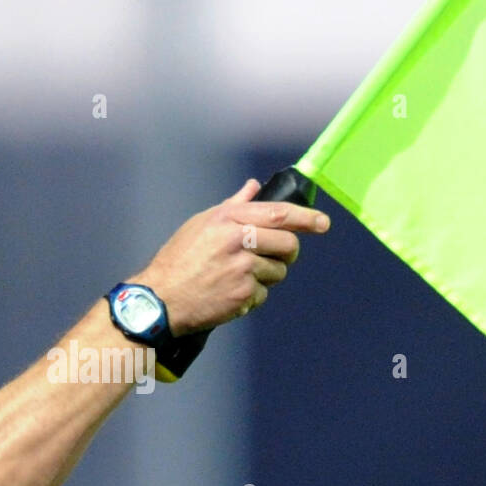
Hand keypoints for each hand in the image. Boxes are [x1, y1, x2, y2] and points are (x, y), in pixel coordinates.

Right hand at [133, 178, 329, 335]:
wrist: (161, 298)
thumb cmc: (179, 259)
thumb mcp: (201, 224)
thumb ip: (233, 206)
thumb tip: (253, 186)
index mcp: (228, 219)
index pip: (279, 214)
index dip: (307, 218)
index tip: (323, 223)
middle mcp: (237, 241)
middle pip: (287, 244)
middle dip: (288, 252)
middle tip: (278, 256)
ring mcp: (242, 269)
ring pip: (278, 272)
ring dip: (267, 276)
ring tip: (239, 276)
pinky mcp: (242, 295)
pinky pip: (263, 295)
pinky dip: (251, 296)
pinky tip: (230, 293)